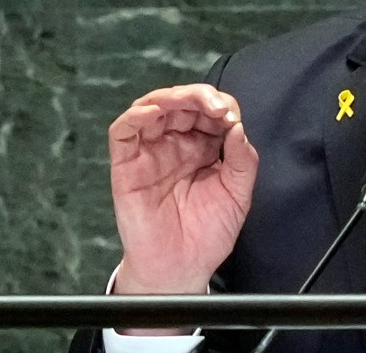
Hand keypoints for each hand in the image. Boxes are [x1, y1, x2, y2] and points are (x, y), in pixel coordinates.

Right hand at [108, 84, 258, 295]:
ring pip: (152, 107)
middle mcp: (176, 144)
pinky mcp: (127, 165)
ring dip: (170, 97)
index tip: (233, 118)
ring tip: (190, 102)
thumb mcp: (238, 193)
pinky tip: (153, 112)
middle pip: (182, 102)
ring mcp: (150, 152)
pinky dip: (135, 116)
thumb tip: (238, 127)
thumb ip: (243, 159)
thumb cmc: (208, 234)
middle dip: (200, 96)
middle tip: (217, 107)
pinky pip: (123, 132)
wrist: (182, 269)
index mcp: (204, 146)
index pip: (210, 111)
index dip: (222, 105)